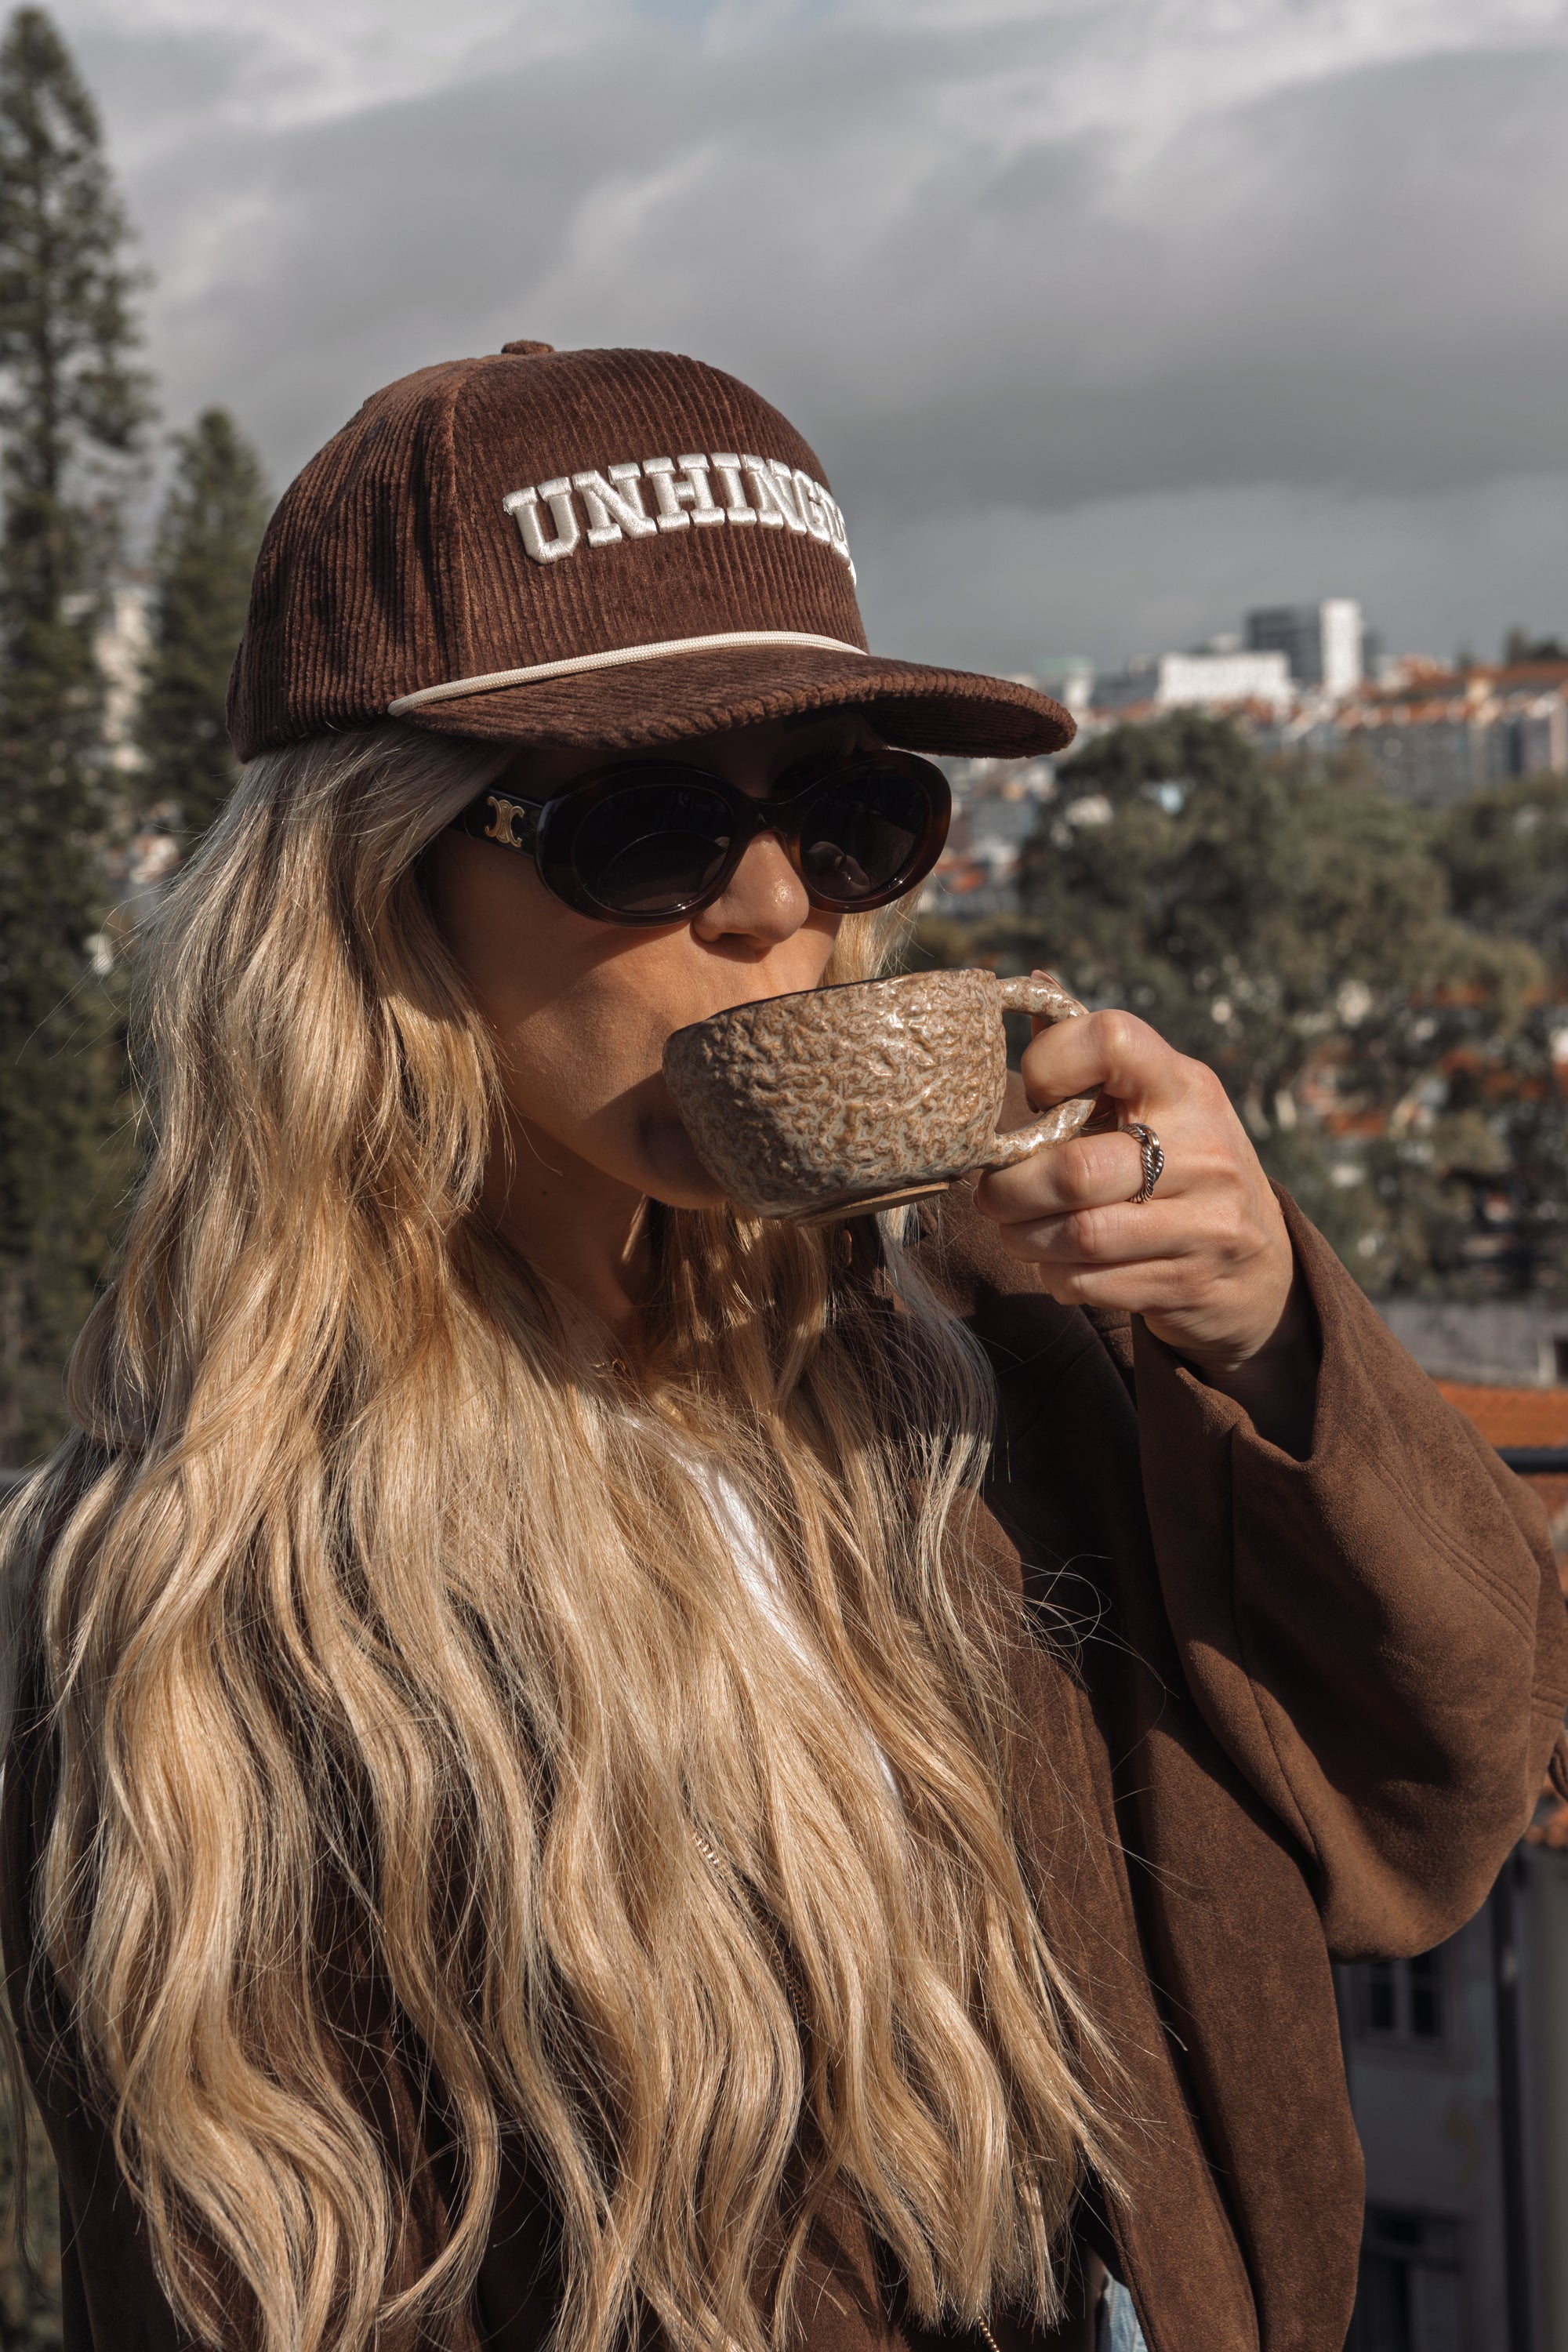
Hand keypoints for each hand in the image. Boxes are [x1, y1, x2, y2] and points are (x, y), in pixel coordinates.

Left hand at [972, 977, 1318, 1453]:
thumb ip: (1094, 1057)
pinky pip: (1093, 1282)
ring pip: (1079, 1234)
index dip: (1050, 1063)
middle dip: (1010, 1190)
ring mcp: (1206, 1218)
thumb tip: (1031, 981)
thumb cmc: (1179, 1167)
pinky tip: (1057, 1265)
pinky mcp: (1192, 1278)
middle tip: (990, 1197)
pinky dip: (1057, 1277)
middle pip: (1075, 1170)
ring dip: (1025, 1239)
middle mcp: (1203, 1145)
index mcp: (1183, 1084)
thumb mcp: (1155, 1103)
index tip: (1031, 1095)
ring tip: (1014, 1231)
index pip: (1112, 1039)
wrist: (1261, 1268)